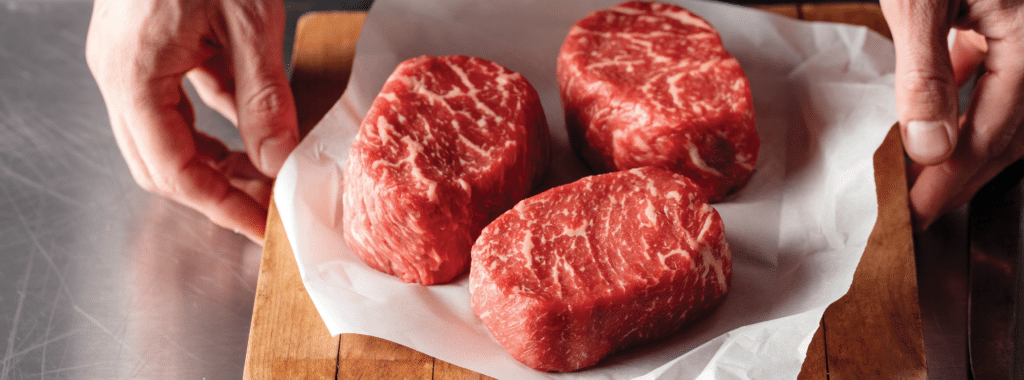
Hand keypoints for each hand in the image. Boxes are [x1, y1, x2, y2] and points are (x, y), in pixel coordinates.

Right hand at [86, 0, 297, 242]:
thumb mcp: (249, 19)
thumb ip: (263, 96)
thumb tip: (277, 160)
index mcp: (134, 76)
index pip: (174, 171)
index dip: (223, 206)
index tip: (261, 226)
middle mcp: (119, 71)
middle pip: (161, 162)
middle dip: (217, 191)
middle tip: (267, 206)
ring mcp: (127, 56)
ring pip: (166, 133)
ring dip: (214, 158)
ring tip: (265, 172)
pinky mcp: (146, 41)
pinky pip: (175, 97)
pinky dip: (214, 119)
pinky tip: (253, 125)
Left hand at [880, 0, 1023, 229]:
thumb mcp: (919, 2)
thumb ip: (925, 74)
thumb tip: (930, 147)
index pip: (993, 133)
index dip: (949, 181)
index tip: (916, 214)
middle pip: (1009, 131)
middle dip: (960, 175)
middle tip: (916, 209)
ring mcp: (1023, 33)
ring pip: (1004, 108)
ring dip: (962, 144)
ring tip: (918, 172)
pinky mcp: (1005, 21)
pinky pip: (994, 75)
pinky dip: (964, 104)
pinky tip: (935, 119)